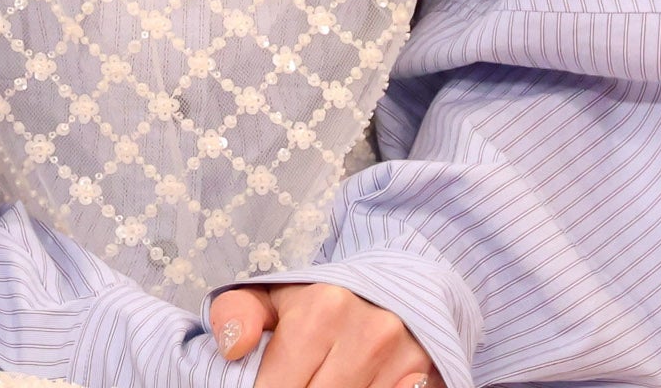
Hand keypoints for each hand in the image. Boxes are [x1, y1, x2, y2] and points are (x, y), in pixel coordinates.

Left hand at [208, 283, 437, 387]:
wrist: (394, 283)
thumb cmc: (320, 300)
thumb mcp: (270, 296)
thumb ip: (236, 314)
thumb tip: (233, 348)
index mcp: (321, 310)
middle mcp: (369, 333)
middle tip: (294, 383)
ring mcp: (403, 358)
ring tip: (317, 380)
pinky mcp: (427, 376)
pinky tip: (351, 386)